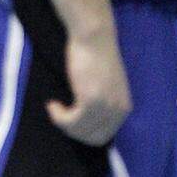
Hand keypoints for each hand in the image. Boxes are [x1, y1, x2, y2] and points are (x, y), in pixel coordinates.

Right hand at [49, 26, 131, 144]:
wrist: (94, 37)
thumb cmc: (96, 56)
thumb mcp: (107, 86)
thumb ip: (104, 105)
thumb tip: (87, 124)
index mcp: (124, 109)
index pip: (103, 137)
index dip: (82, 132)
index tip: (69, 118)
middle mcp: (118, 110)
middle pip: (92, 139)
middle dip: (72, 131)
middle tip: (60, 115)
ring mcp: (105, 106)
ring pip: (79, 131)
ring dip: (62, 122)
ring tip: (54, 107)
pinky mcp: (91, 100)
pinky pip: (71, 121)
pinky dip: (58, 116)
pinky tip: (52, 104)